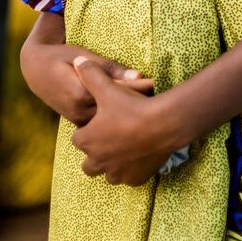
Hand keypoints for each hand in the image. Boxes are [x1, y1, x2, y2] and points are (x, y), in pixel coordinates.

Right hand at [21, 40, 152, 125]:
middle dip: (137, 103)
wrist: (35, 71)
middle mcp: (80, 112)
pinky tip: (132, 114)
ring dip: (128, 113)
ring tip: (151, 107)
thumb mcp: (83, 56)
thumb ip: (110, 69)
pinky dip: (116, 118)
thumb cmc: (61, 57)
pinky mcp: (79, 123)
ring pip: (110, 119)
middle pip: (115, 109)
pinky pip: (102, 123)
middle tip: (159, 96)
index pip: (117, 93)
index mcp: (82, 94)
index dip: (138, 88)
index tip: (156, 83)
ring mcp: (79, 120)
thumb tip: (139, 75)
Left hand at [70, 58, 185, 185]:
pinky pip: (129, 179)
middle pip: (88, 164)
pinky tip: (139, 156)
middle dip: (95, 154)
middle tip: (109, 138)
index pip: (78, 139)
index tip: (99, 121)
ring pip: (108, 174)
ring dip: (112, 165)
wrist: (163, 125)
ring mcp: (117, 173)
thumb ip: (90, 74)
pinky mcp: (135, 179)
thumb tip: (78, 61)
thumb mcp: (108, 87)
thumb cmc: (132, 107)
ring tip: (124, 149)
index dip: (88, 130)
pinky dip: (131, 171)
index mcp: (87, 141)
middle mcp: (98, 161)